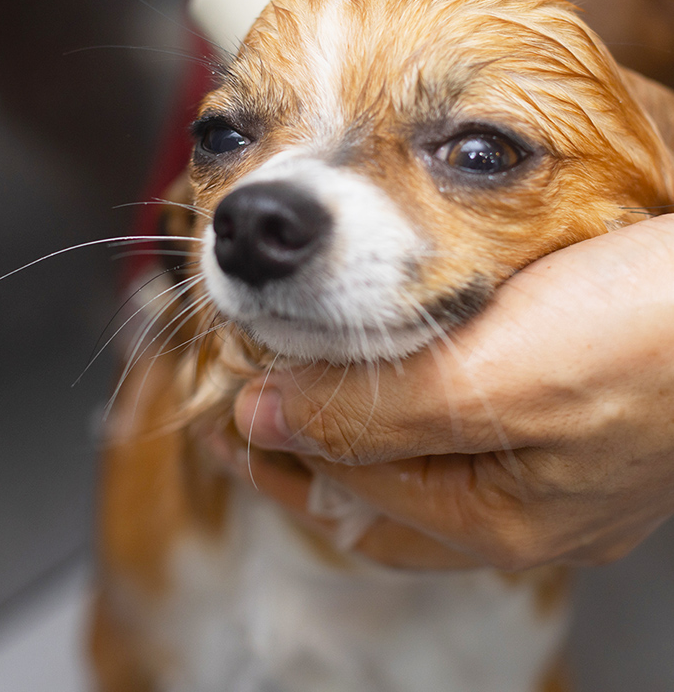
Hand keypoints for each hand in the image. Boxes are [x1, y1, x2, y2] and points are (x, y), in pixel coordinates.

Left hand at [232, 216, 673, 569]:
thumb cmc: (650, 333)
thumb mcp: (499, 377)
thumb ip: (376, 412)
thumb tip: (265, 420)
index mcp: (494, 521)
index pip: (342, 489)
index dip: (271, 443)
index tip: (222, 399)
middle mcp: (517, 514)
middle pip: (370, 496)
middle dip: (295, 455)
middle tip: (235, 412)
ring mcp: (543, 476)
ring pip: (410, 469)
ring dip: (343, 433)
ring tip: (291, 397)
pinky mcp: (564, 427)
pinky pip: (452, 437)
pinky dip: (398, 414)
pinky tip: (386, 388)